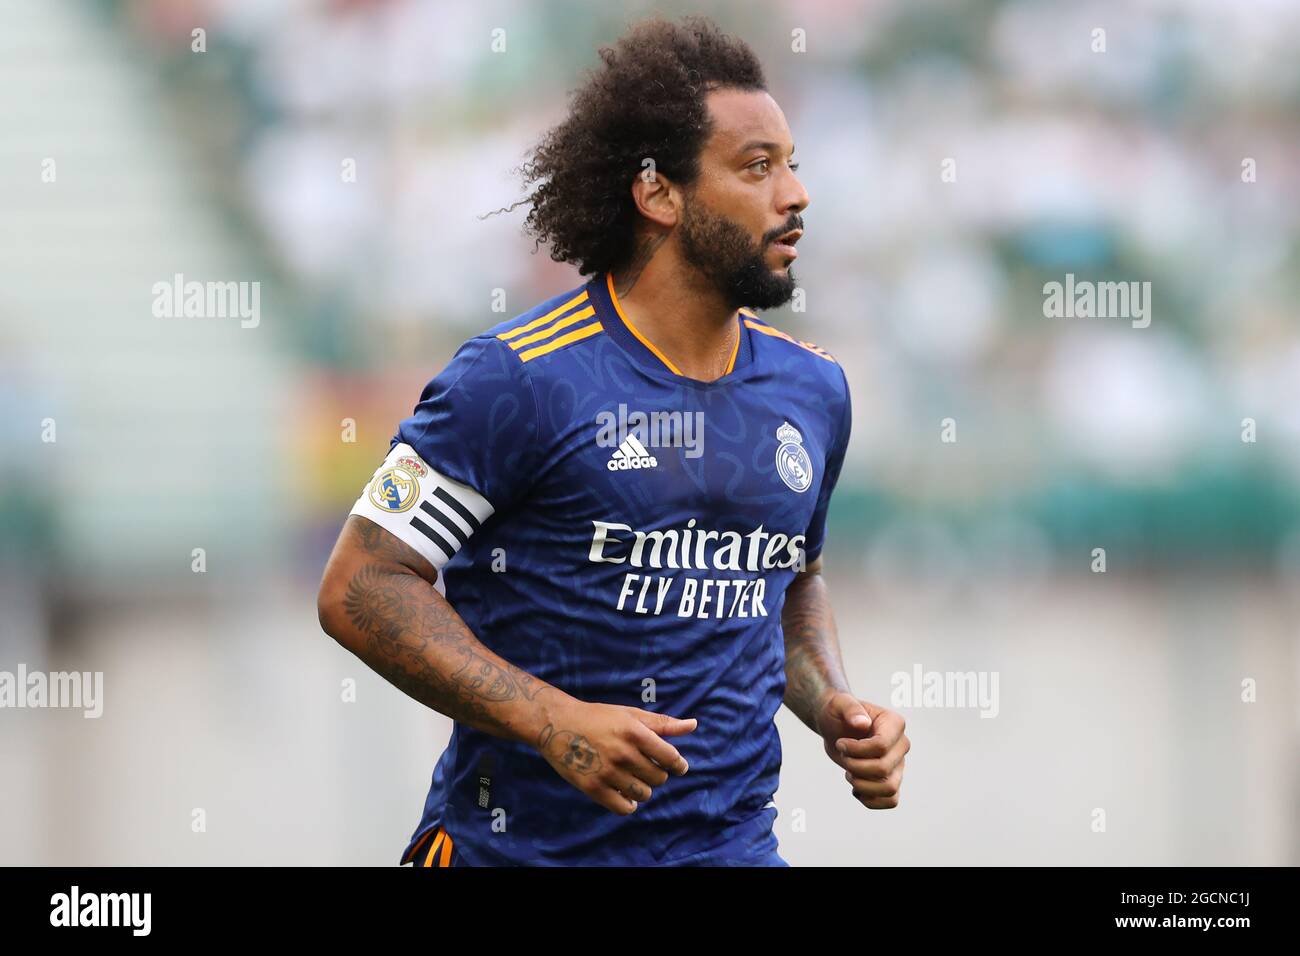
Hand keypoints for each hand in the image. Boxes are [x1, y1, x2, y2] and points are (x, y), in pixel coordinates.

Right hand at [534, 699, 696, 814]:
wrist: (556, 724)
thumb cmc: (598, 717)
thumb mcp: (630, 714)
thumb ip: (663, 723)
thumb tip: (693, 725)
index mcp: (634, 732)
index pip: (670, 757)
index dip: (678, 765)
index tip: (678, 767)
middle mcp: (623, 753)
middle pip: (659, 778)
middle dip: (658, 774)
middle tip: (646, 767)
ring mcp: (607, 772)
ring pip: (643, 794)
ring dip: (644, 789)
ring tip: (633, 779)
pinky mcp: (593, 788)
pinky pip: (624, 808)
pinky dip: (629, 804)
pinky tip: (624, 794)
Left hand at [816, 692, 907, 809]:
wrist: (836, 727)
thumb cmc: (838, 712)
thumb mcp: (839, 704)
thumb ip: (850, 709)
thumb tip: (862, 723)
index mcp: (894, 723)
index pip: (881, 746)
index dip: (856, 750)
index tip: (840, 743)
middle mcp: (902, 745)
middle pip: (883, 768)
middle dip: (854, 766)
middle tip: (843, 756)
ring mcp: (899, 765)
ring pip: (890, 789)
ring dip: (862, 785)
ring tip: (849, 773)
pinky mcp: (892, 780)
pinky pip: (891, 801)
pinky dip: (871, 800)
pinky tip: (856, 788)